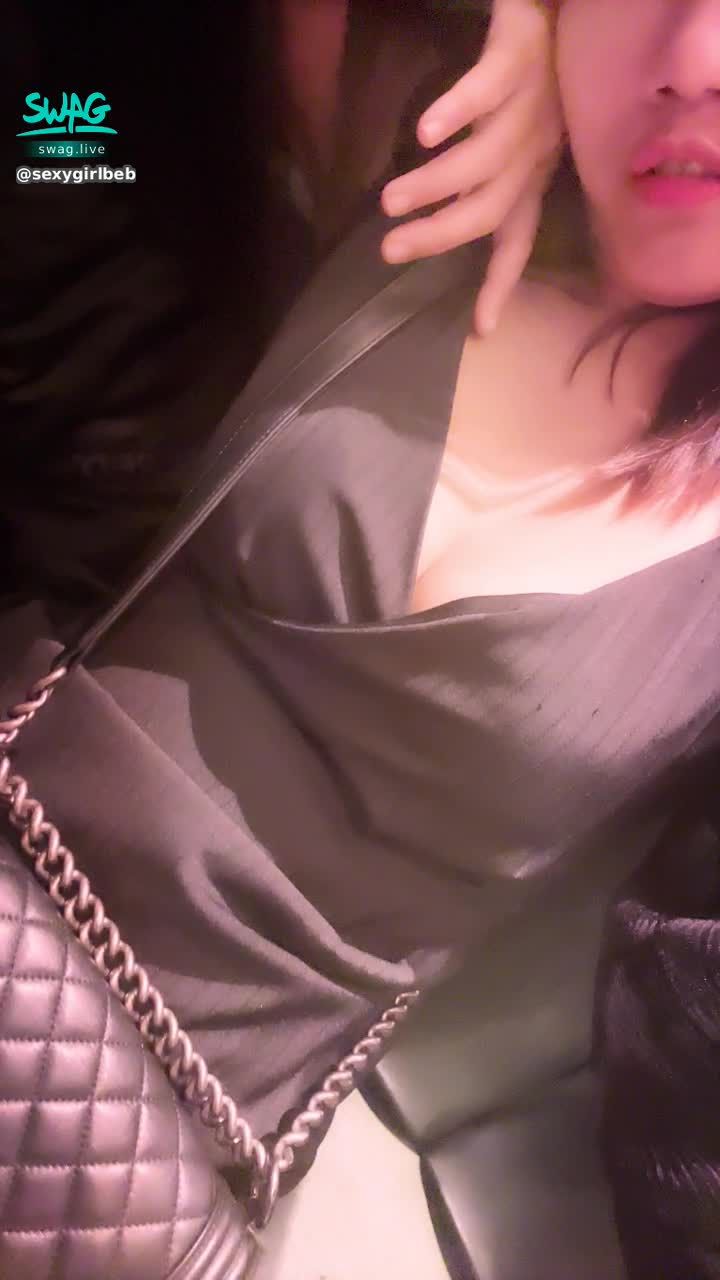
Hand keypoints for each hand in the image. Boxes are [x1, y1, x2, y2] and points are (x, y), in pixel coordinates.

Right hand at [380, 0, 563, 335]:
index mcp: (533, 173)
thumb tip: (431, 220)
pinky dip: (455, 114)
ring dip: (435, 188)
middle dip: (440, 237)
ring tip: (389, 201)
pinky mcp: (518, 55)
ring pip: (484, 162)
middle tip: (390, 249)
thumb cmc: (524, 72)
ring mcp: (531, 104)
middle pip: (490, 211)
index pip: (518, 240)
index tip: (478, 331)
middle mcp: (537, 148)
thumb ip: (477, 177)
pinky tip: (424, 133)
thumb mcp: (508, 137)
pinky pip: (486, 91)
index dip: (499, 286)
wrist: (554, 0)